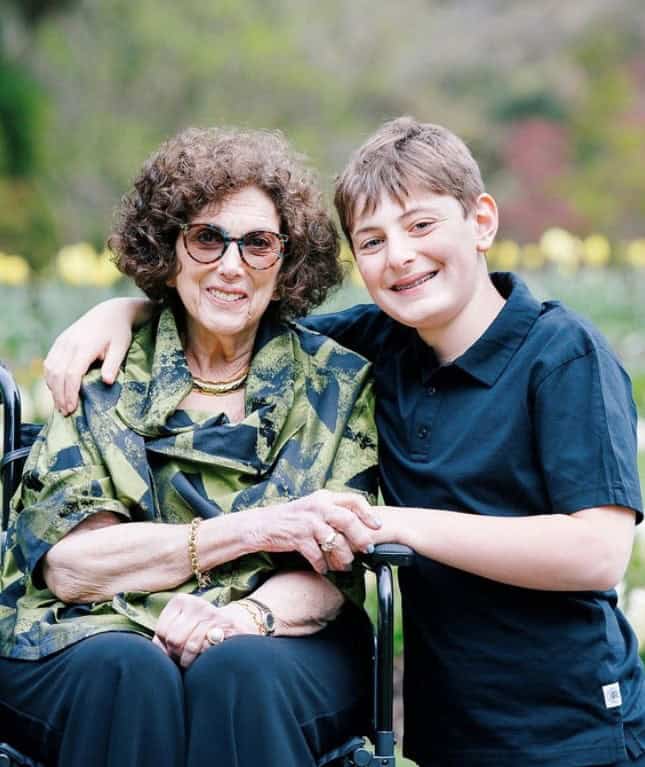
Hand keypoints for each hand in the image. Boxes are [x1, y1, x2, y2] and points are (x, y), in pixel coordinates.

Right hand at [44, 298, 143, 414]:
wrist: (109, 312)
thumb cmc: (118, 332)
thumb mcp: (121, 347)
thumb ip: (113, 364)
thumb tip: (107, 382)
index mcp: (85, 346)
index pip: (72, 374)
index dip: (70, 393)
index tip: (72, 408)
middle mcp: (70, 343)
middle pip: (58, 374)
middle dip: (59, 395)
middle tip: (65, 412)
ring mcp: (63, 342)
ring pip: (50, 368)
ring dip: (53, 388)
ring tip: (60, 405)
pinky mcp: (60, 341)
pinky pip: (49, 362)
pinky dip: (50, 377)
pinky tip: (56, 389)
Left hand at [153, 594, 256, 668]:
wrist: (234, 625)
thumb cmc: (200, 631)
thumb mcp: (181, 627)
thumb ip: (164, 638)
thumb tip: (151, 654)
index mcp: (180, 601)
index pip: (161, 631)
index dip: (165, 648)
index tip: (173, 652)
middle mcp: (194, 602)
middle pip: (174, 639)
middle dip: (177, 655)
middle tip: (183, 659)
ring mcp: (210, 611)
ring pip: (189, 645)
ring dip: (189, 660)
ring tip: (191, 661)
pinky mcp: (223, 623)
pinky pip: (205, 646)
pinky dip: (202, 656)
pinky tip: (204, 656)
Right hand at [241, 490, 380, 574]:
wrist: (261, 525)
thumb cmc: (291, 519)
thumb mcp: (313, 509)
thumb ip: (332, 513)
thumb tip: (358, 529)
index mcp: (324, 497)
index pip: (354, 500)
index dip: (369, 513)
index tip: (378, 526)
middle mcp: (317, 506)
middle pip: (348, 520)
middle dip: (361, 537)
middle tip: (367, 550)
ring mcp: (307, 521)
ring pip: (335, 541)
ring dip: (343, 556)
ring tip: (345, 566)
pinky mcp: (298, 537)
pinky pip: (317, 555)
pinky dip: (322, 566)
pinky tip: (323, 570)